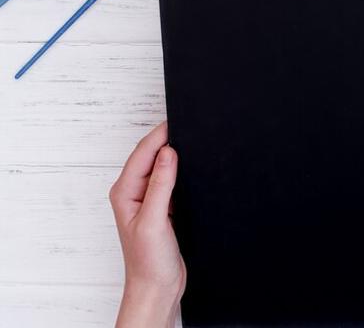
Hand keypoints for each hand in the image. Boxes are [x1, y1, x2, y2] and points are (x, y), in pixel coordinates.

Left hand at [109, 122, 185, 327]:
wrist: (157, 287)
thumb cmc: (149, 262)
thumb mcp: (155, 221)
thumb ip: (161, 185)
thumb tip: (168, 152)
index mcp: (125, 192)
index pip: (143, 153)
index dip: (160, 134)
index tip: (178, 120)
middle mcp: (134, 192)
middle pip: (151, 154)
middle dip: (167, 138)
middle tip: (189, 124)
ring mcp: (148, 198)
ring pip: (162, 165)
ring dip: (175, 153)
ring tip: (193, 140)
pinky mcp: (162, 206)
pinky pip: (170, 178)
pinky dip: (181, 170)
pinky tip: (192, 167)